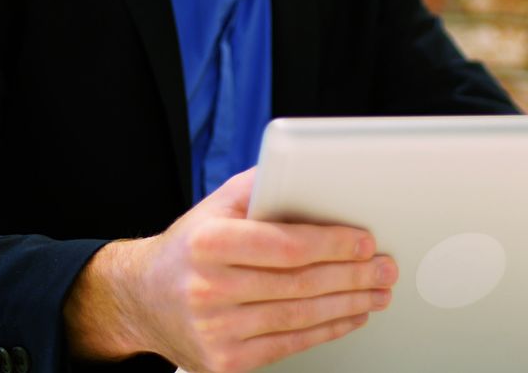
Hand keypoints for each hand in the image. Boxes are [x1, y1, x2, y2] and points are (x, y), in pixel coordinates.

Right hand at [65, 168, 397, 372]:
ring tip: (378, 291)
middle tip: (384, 268)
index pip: (285, 245)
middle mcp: (208, 288)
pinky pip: (290, 344)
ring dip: (349, 304)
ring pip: (300, 318)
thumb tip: (318, 173)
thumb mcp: (217, 205)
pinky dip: (328, 330)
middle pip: (300, 284)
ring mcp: (215, 330)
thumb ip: (264, 186)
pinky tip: (351, 315)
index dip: (332, 244)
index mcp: (208, 243)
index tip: (365, 241)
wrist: (142, 298)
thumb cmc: (191, 246)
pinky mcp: (224, 362)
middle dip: (353, 276)